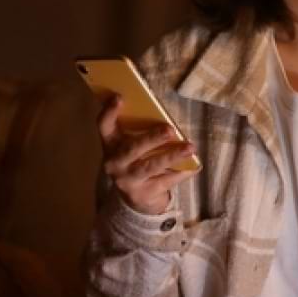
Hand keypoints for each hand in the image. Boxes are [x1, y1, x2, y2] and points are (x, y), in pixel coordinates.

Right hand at [98, 92, 197, 215]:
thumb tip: (163, 112)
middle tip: (170, 130)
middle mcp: (115, 162)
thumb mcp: (130, 145)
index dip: (109, 112)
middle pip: (131, 149)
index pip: (103, 126)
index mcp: (110, 144)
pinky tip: (194, 166)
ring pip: (150, 166)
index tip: (119, 97)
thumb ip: (139, 130)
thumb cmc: (137, 161)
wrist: (136, 198)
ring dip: (171, 156)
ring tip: (190, 148)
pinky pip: (165, 181)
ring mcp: (127, 180)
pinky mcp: (143, 194)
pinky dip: (181, 172)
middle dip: (151, 139)